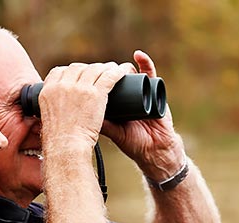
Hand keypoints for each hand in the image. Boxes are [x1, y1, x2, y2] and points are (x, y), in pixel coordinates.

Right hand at [39, 61, 134, 148]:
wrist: (66, 147)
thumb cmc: (59, 140)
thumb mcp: (48, 118)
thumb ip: (53, 108)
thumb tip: (59, 107)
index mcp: (48, 90)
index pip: (59, 71)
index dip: (71, 72)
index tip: (78, 75)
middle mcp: (62, 85)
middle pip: (77, 68)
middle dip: (88, 68)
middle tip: (97, 73)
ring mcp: (79, 88)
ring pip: (95, 69)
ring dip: (105, 68)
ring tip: (112, 70)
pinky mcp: (95, 93)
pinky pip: (109, 76)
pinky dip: (117, 72)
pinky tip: (121, 72)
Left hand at [101, 50, 184, 179]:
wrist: (156, 149)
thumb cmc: (135, 144)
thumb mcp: (115, 133)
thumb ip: (103, 125)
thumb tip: (82, 115)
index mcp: (117, 106)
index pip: (105, 89)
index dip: (97, 83)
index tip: (88, 77)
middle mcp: (128, 97)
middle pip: (116, 80)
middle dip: (108, 74)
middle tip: (100, 70)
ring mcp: (141, 92)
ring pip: (131, 74)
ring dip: (123, 68)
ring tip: (115, 67)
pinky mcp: (155, 90)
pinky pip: (150, 73)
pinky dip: (145, 63)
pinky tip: (138, 55)